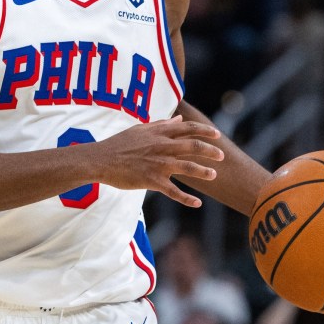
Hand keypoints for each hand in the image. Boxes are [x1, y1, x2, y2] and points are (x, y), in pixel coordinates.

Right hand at [93, 116, 223, 206]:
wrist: (101, 160)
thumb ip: (162, 124)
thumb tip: (179, 119)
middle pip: (193, 146)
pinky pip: (173, 192)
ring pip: (187, 168)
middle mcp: (162, 147)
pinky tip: (197, 203)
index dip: (204, 131)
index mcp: (159, 133)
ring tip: (214, 175)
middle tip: (222, 156)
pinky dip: (186, 198)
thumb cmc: (119, 144)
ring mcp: (158, 164)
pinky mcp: (152, 181)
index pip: (187, 128)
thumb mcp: (141, 129)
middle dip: (210, 151)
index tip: (217, 135)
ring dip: (203, 172)